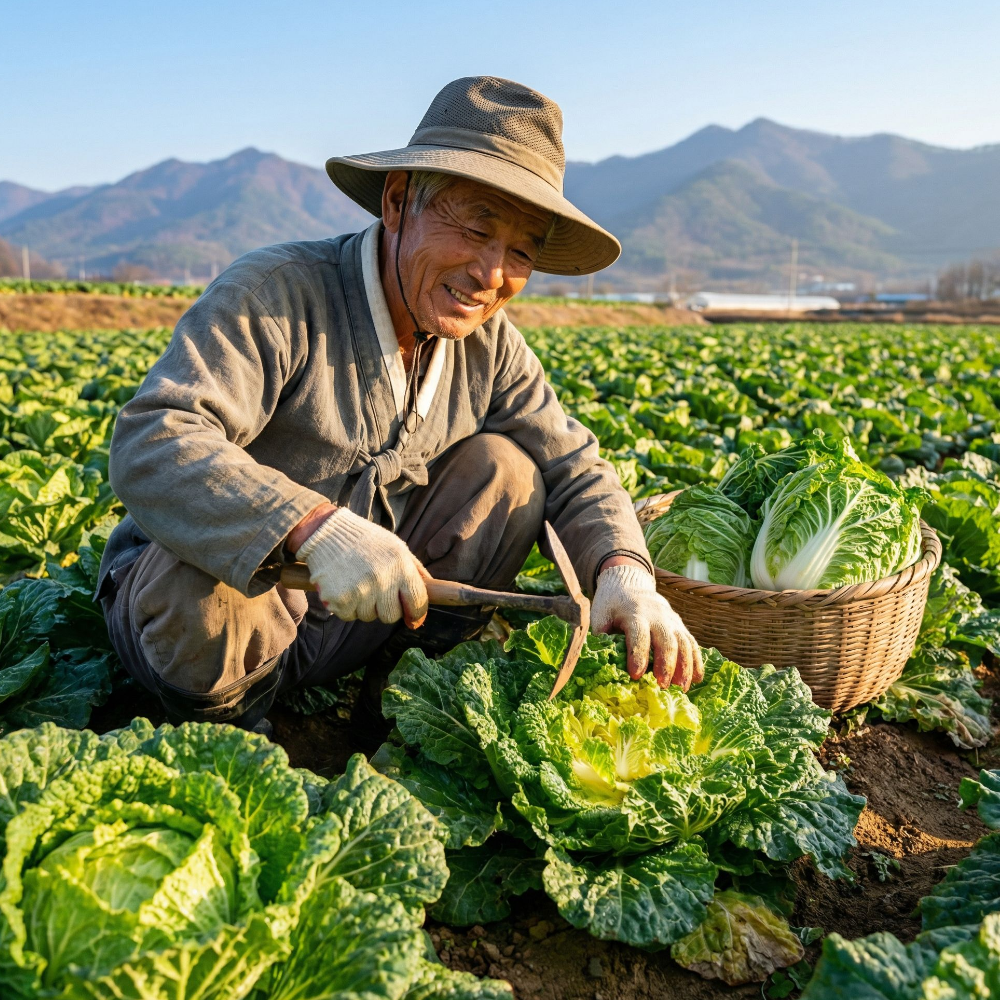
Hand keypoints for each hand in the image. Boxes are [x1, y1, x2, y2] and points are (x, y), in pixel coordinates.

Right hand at [293, 507, 428, 626]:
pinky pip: (349, 616)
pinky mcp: (339, 599)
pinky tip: (344, 587)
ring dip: (365, 607)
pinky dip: (347, 607)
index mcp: (400, 566)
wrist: (327, 532)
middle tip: (377, 592)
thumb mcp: (397, 547)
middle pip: (391, 616)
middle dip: (387, 609)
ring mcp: (360, 591)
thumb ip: (416, 571)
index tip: (413, 619)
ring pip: (369, 617)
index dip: (417, 614)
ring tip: (357, 584)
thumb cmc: (366, 541)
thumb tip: (434, 594)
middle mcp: (382, 580)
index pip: (417, 602)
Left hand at [591, 563, 702, 689]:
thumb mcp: (600, 614)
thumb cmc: (612, 604)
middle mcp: (657, 616)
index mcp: (634, 613)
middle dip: (666, 664)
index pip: (639, 635)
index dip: (638, 655)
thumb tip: (600, 660)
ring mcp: (671, 621)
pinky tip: (697, 679)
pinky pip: (692, 643)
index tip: (636, 675)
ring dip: (685, 666)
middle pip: (666, 641)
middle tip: (662, 685)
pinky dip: (696, 661)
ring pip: (684, 643)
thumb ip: (601, 635)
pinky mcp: (680, 626)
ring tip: (681, 688)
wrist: (629, 584)